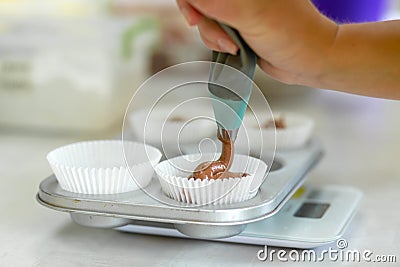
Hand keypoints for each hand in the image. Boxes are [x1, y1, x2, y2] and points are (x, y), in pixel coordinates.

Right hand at [176, 0, 337, 85]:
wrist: (308, 60)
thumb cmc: (293, 35)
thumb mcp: (253, 16)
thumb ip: (219, 3)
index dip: (191, 0)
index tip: (195, 17)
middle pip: (201, 1)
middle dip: (206, 23)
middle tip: (224, 38)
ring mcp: (238, 7)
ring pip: (205, 17)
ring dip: (214, 36)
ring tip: (236, 45)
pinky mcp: (236, 23)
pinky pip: (212, 30)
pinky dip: (218, 42)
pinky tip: (236, 48)